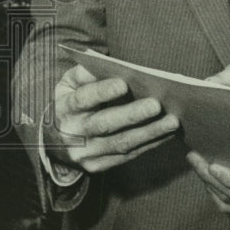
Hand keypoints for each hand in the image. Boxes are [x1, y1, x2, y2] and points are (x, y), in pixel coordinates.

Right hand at [45, 64, 178, 173]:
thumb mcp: (70, 85)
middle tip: (157, 104)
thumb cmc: (73, 103)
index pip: (82, 100)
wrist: (57, 141)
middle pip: (104, 125)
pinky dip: (151, 143)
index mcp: (65, 109)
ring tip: (173, 121)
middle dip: (132, 115)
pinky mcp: (99, 166)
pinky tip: (168, 132)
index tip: (123, 84)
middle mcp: (73, 134)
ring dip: (150, 132)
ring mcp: (86, 153)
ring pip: (121, 143)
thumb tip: (105, 64)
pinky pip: (128, 155)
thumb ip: (85, 73)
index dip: (101, 92)